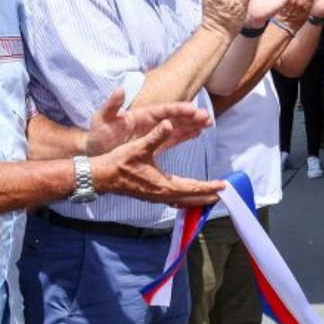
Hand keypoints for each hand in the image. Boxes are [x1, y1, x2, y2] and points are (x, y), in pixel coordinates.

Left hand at [81, 88, 214, 156]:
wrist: (94, 150)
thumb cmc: (97, 134)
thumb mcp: (101, 118)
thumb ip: (112, 105)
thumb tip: (120, 89)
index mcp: (140, 115)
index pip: (163, 110)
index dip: (177, 109)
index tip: (191, 109)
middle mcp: (150, 122)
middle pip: (174, 118)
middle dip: (191, 117)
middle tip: (208, 117)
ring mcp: (154, 133)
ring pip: (177, 128)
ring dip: (192, 125)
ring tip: (209, 123)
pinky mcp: (154, 144)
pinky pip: (173, 139)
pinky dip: (185, 135)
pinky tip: (198, 133)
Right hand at [87, 104, 224, 207]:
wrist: (101, 176)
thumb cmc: (118, 162)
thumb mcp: (139, 147)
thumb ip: (156, 136)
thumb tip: (169, 123)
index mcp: (162, 185)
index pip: (191, 188)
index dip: (208, 187)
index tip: (222, 186)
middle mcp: (161, 194)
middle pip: (190, 199)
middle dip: (206, 196)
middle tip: (221, 193)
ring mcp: (155, 197)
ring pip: (182, 200)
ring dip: (196, 198)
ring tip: (208, 195)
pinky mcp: (150, 195)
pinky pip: (173, 199)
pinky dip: (184, 197)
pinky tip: (185, 194)